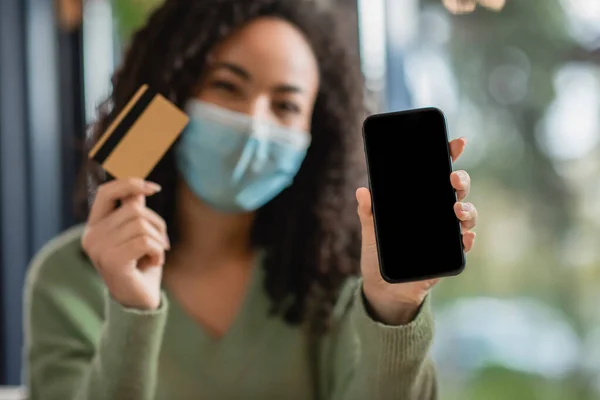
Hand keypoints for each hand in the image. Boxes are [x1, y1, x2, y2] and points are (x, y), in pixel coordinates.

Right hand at [81, 178, 169, 309]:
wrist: (140, 302)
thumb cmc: (141, 266)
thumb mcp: (139, 234)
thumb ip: (135, 212)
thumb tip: (139, 188)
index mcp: (94, 227)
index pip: (105, 192)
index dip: (130, 184)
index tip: (153, 188)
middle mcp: (91, 236)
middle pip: (134, 209)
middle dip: (157, 224)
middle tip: (162, 243)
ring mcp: (99, 250)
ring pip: (141, 225)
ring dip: (159, 240)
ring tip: (157, 255)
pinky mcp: (112, 262)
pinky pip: (145, 241)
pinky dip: (158, 251)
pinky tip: (155, 263)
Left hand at [357, 137, 477, 324]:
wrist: (382, 287)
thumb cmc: (379, 253)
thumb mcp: (370, 230)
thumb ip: (368, 211)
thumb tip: (362, 191)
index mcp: (420, 202)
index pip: (437, 174)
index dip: (449, 156)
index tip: (457, 142)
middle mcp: (436, 214)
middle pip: (456, 191)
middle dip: (461, 180)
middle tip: (453, 179)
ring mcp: (444, 234)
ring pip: (466, 215)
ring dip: (467, 210)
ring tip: (456, 210)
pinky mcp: (447, 256)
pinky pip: (463, 246)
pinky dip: (467, 240)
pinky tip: (464, 237)